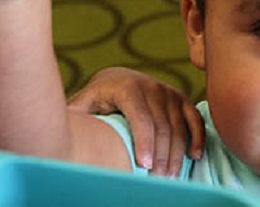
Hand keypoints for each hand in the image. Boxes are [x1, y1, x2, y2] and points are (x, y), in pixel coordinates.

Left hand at [67, 67, 204, 176]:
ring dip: (176, 154)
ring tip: (170, 177)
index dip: (144, 141)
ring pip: (178, 126)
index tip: (144, 166)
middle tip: (158, 181)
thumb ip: (76, 116)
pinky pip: (194, 118)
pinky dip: (197, 137)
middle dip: (161, 155)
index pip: (140, 116)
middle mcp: (151, 86)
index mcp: (126, 87)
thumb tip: (61, 133)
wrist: (117, 78)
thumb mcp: (83, 104)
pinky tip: (195, 156)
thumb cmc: (97, 99)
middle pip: (162, 126)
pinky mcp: (180, 98)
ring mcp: (168, 91)